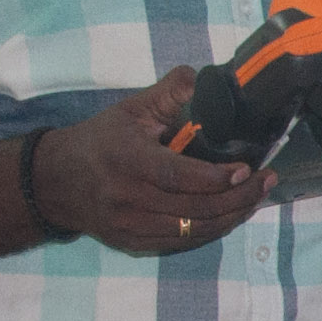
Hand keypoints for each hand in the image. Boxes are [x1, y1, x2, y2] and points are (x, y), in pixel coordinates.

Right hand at [34, 68, 267, 255]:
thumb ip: (166, 94)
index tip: (247, 169)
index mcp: (128, 161)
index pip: (179, 177)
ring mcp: (131, 227)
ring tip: (256, 198)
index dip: (217, 178)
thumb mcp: (129, 111)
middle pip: (195, 209)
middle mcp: (129, 199)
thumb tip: (198, 76)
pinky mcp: (134, 244)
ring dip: (232, 217)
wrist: (55, 183)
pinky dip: (212, 230)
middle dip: (238, 198)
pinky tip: (231, 214)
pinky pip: (182, 243)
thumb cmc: (99, 142)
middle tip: (266, 182)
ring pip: (194, 231)